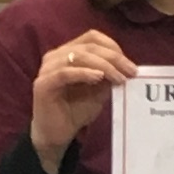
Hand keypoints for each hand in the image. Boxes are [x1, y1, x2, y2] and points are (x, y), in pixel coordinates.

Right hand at [30, 26, 137, 163]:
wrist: (56, 135)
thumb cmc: (75, 111)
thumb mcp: (98, 91)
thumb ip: (108, 76)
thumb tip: (126, 66)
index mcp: (67, 53)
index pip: (92, 38)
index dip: (112, 46)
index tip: (130, 64)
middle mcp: (55, 56)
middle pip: (88, 46)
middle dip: (113, 57)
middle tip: (131, 71)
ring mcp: (47, 69)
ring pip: (78, 56)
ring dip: (103, 65)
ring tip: (119, 78)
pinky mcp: (43, 84)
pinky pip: (65, 73)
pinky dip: (84, 73)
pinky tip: (98, 78)